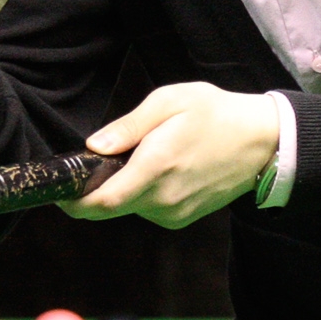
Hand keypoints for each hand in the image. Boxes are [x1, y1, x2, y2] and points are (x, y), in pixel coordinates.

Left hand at [62, 83, 278, 228]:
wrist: (261, 141)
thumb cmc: (215, 113)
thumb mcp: (170, 101)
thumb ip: (128, 126)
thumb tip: (94, 146)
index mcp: (156, 166)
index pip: (103, 201)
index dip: (75, 202)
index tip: (59, 193)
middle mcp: (164, 197)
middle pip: (110, 208)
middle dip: (94, 192)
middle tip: (93, 166)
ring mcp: (174, 212)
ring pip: (129, 207)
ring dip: (122, 188)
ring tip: (143, 156)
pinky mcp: (181, 218)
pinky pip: (147, 209)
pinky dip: (141, 193)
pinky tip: (161, 169)